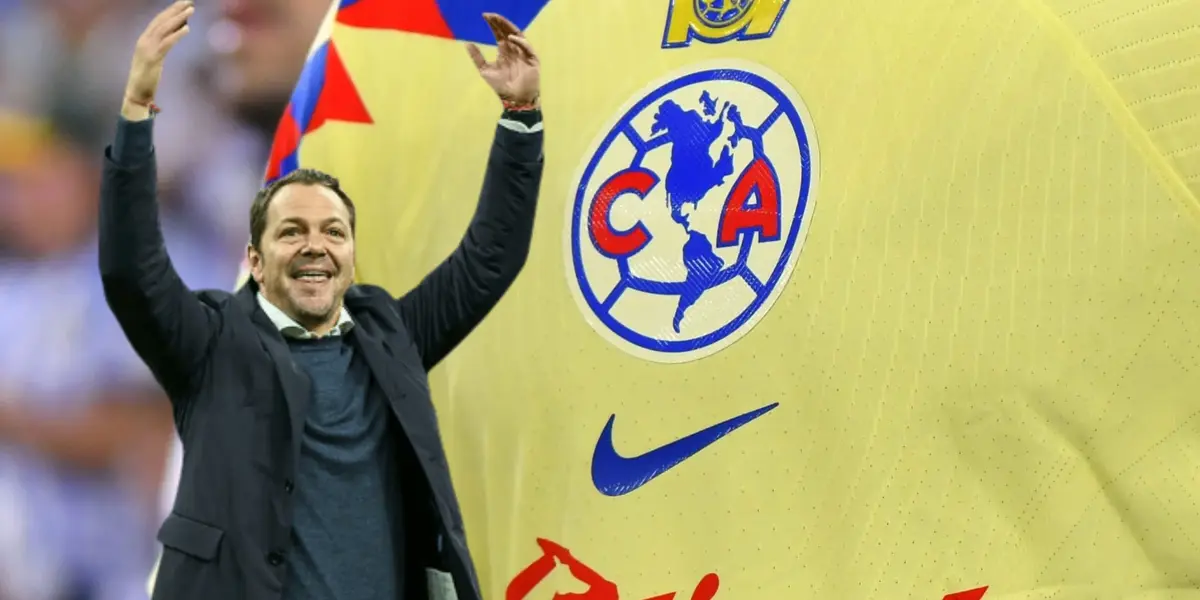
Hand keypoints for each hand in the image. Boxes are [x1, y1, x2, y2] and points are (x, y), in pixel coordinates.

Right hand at [124, 0, 192, 114]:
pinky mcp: (152, 59)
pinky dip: (176, 35)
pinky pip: (166, 43)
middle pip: (161, 20)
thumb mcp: (156, 57)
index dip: (171, 10)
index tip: (184, 3)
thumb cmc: (148, 77)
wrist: (136, 94)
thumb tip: (179, 30)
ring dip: (178, 18)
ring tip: (191, 10)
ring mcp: (147, 49)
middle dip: (175, 9)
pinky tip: (187, 28)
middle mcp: (144, 40)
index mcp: (144, 39)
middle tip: (189, 1)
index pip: (158, 20)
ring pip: (164, 29)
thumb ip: (164, 44)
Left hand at [466, 13, 540, 107]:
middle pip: (508, 31)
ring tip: (500, 21)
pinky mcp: (532, 60)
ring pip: (518, 35)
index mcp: (505, 51)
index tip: (484, 16)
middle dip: (500, 22)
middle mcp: (514, 49)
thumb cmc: (501, 86)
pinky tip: (510, 38)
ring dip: (509, 27)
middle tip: (490, 15)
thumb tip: (467, 43)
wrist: (514, 99)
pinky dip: (519, 42)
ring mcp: (524, 54)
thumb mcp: (485, 70)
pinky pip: (526, 48)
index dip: (493, 24)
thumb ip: (477, 57)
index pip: (499, 34)